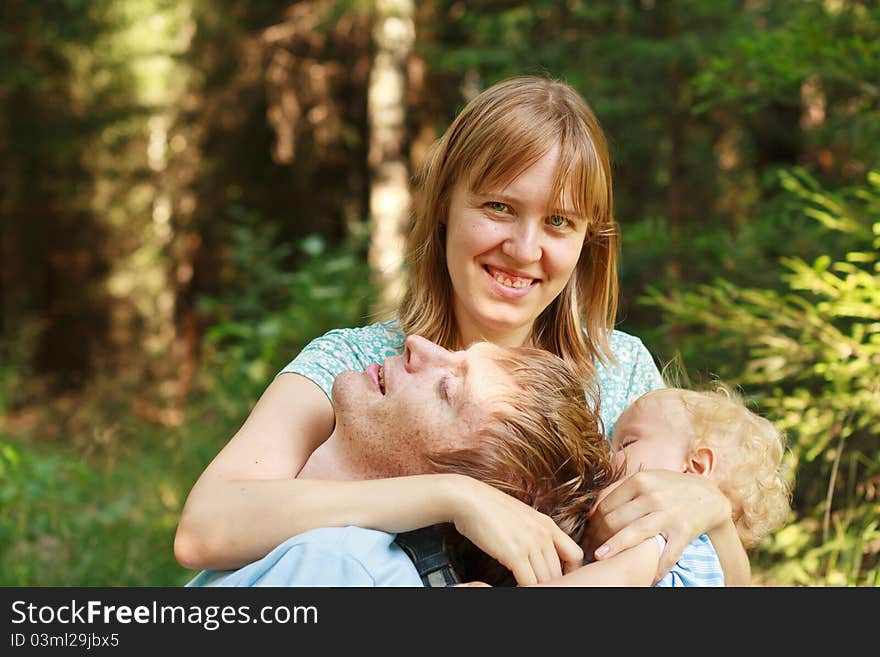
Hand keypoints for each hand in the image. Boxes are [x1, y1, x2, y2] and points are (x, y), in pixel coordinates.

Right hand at [450, 476, 583, 585]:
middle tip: (540, 586)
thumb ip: (534, 532)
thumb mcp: (521, 516)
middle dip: (552, 583)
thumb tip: (536, 552)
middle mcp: (544, 534)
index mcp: (548, 524)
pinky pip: (529, 583)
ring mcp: (531, 544)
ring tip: (527, 587)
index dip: (571, 571)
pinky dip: (525, 589)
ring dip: (537, 587)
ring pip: (546, 580)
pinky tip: (515, 587)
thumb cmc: (489, 508)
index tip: (558, 578)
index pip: (576, 555)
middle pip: (560, 572)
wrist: (469, 498)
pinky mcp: (514, 554)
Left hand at [584, 470, 730, 582]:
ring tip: (599, 558)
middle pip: (615, 520)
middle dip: (597, 537)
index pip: (606, 505)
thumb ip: (617, 490)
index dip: (591, 523)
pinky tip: (642, 576)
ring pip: (634, 534)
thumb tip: (591, 512)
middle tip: (589, 550)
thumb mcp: (644, 478)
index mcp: (639, 481)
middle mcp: (653, 496)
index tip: (585, 535)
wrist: (707, 495)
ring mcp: (668, 515)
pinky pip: (665, 554)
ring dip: (614, 548)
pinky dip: (653, 568)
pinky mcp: (683, 532)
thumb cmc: (669, 487)